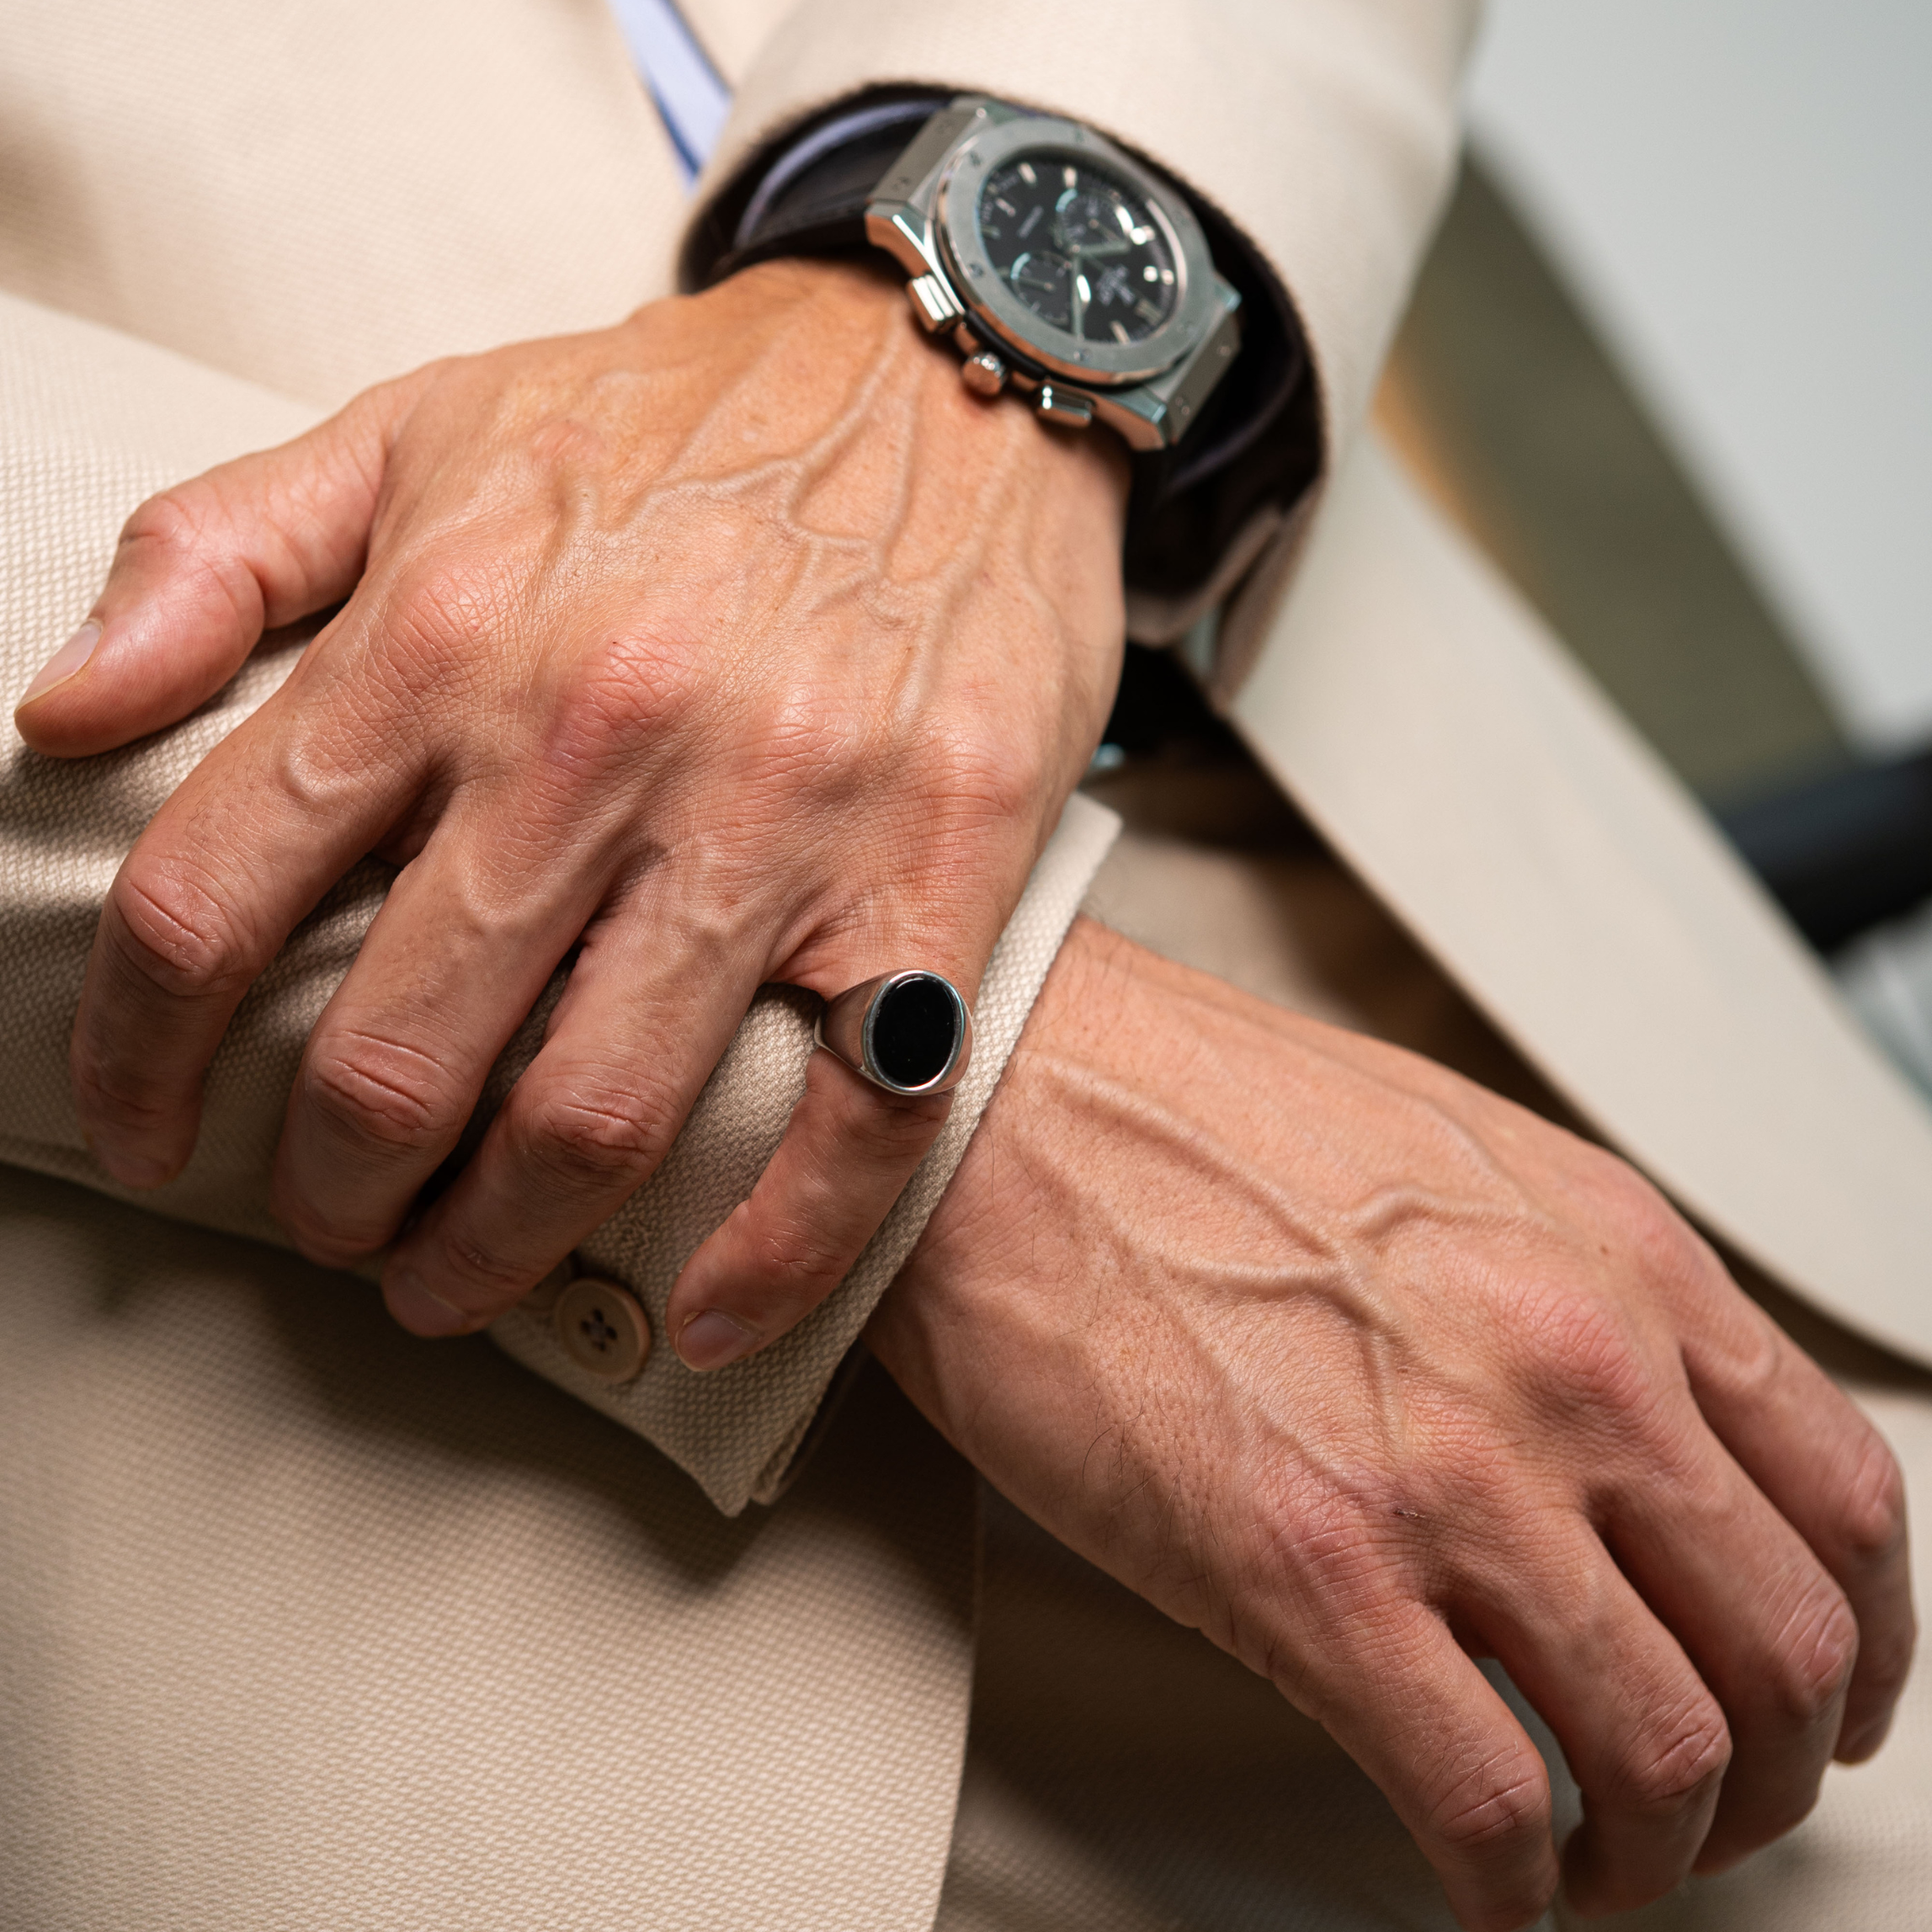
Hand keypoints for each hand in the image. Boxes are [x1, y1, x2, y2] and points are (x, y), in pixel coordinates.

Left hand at [16, 260, 1127, 1363]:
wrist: (953, 374)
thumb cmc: (682, 424)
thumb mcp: (420, 427)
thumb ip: (219, 553)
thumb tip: (60, 708)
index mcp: (451, 627)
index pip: (217, 896)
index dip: (146, 1055)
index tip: (149, 1130)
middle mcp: (601, 735)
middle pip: (399, 1053)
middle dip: (333, 1189)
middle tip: (333, 1223)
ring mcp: (779, 819)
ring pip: (598, 1118)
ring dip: (498, 1248)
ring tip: (460, 1277)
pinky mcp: (933, 876)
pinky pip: (853, 1121)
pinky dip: (775, 1251)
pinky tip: (709, 1307)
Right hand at [870, 919, 1913, 1929]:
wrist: (993, 1096)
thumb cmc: (1174, 1113)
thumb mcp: (1442, 1151)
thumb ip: (1565, 1285)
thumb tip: (1623, 1431)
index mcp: (1611, 1255)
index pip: (1842, 1498)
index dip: (1856, 1640)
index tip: (1813, 1695)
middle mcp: (1568, 1364)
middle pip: (1787, 1651)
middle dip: (1771, 1775)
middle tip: (1708, 1809)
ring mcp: (1448, 1473)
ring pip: (1667, 1755)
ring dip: (1649, 1854)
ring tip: (1588, 1862)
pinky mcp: (1306, 1571)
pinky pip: (1482, 1803)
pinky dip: (1508, 1889)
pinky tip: (1475, 1881)